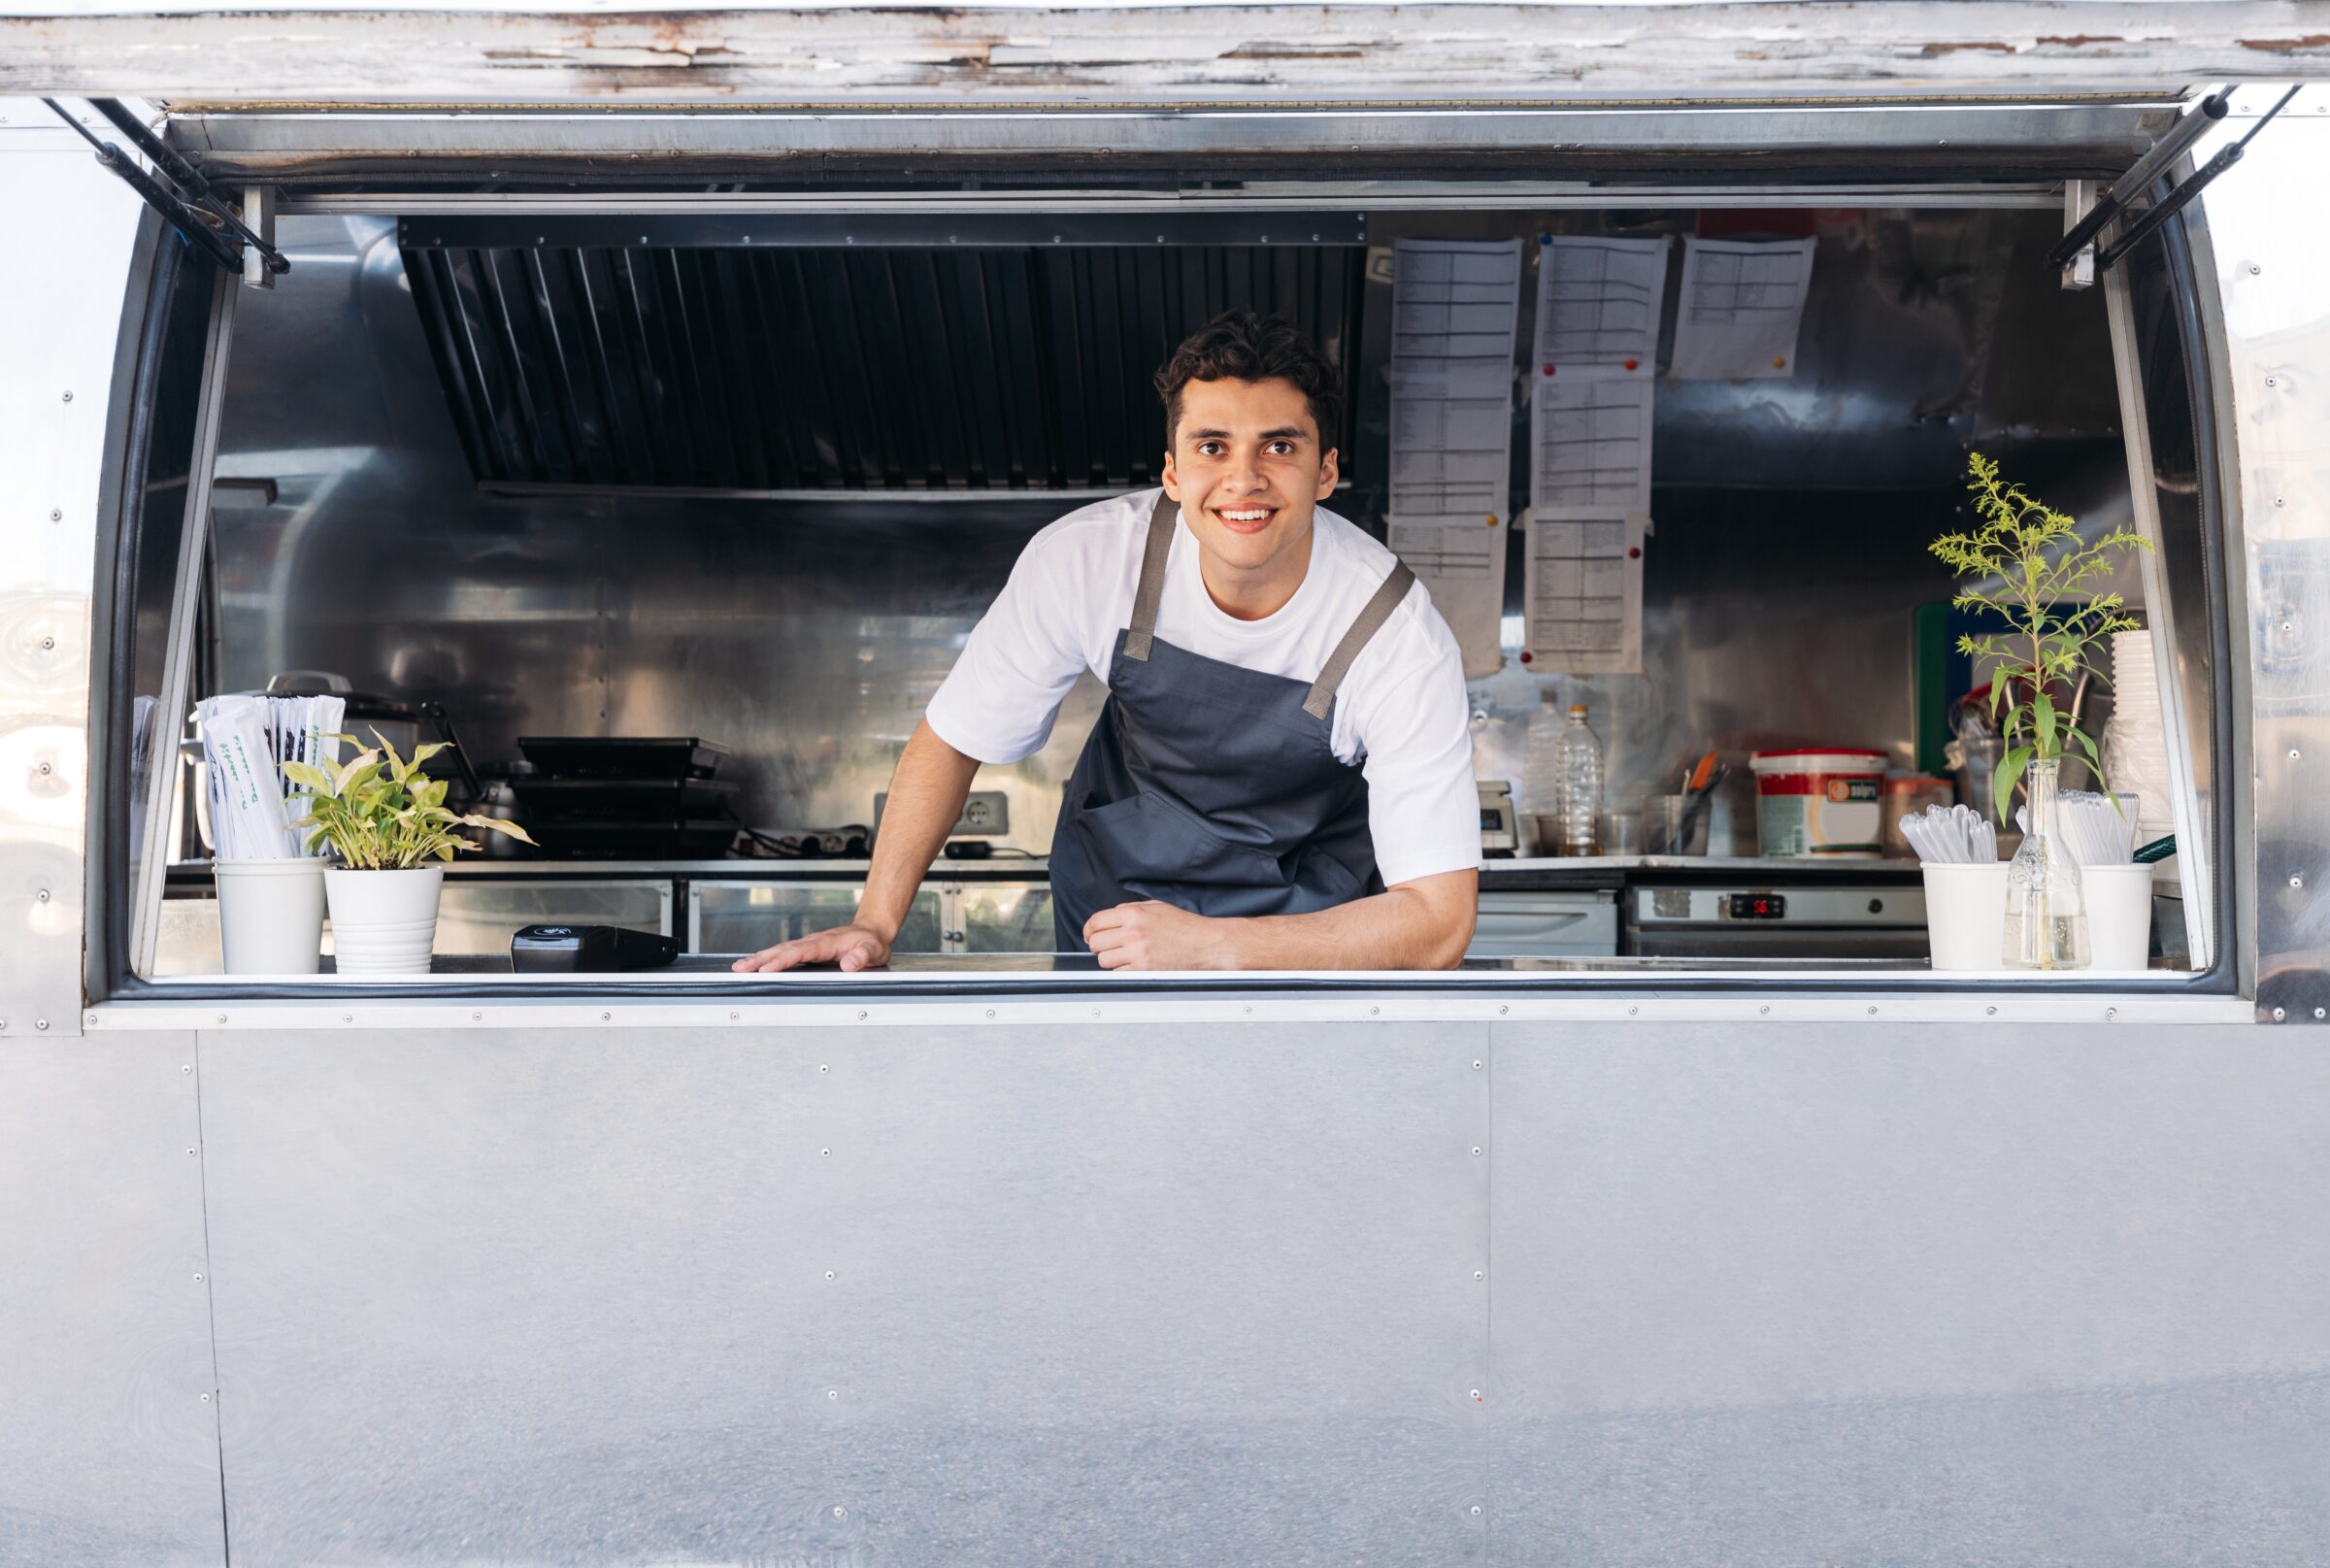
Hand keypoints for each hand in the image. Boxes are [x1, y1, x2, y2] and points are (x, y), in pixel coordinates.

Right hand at [732, 922, 891, 973]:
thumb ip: (862, 956)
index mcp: (826, 943)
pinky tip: (755, 965)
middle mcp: (813, 942)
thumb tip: (849, 965)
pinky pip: (783, 953)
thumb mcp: (873, 950)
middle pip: (782, 949)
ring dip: (759, 958)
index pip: (800, 951)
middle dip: (760, 959)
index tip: (767, 968)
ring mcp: (808, 945)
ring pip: (779, 950)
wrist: (871, 931)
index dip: (782, 960)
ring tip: (739, 967)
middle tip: (740, 968)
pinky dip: (767, 958)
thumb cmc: (871, 941)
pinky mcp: (806, 950)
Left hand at [1082, 901, 1238, 969]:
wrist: (1206, 944)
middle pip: (1096, 942)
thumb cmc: (1184, 926)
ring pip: (1103, 961)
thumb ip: (1129, 910)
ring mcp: (1138, 953)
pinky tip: (1134, 964)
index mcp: (1134, 914)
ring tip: (1125, 956)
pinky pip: (1118, 974)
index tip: (1090, 935)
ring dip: (1110, 960)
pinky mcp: (1144, 970)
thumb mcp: (1155, 907)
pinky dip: (1122, 971)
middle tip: (1109, 946)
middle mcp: (1133, 932)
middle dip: (1099, 945)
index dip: (1089, 930)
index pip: (1095, 922)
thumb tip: (1108, 919)